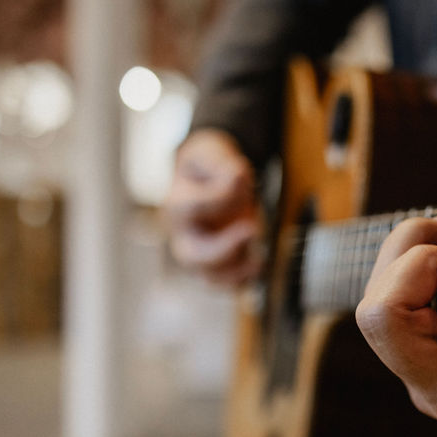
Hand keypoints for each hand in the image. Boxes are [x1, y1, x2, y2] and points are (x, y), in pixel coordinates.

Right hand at [165, 128, 264, 284]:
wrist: (209, 180)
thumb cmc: (208, 168)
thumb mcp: (209, 153)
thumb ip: (220, 163)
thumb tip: (237, 176)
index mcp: (176, 205)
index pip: (191, 207)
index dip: (219, 195)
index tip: (240, 177)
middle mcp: (184, 235)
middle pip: (192, 256)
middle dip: (223, 249)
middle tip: (251, 230)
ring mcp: (200, 254)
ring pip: (211, 276)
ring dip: (239, 268)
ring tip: (260, 253)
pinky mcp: (219, 265)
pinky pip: (229, 284)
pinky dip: (246, 278)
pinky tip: (259, 262)